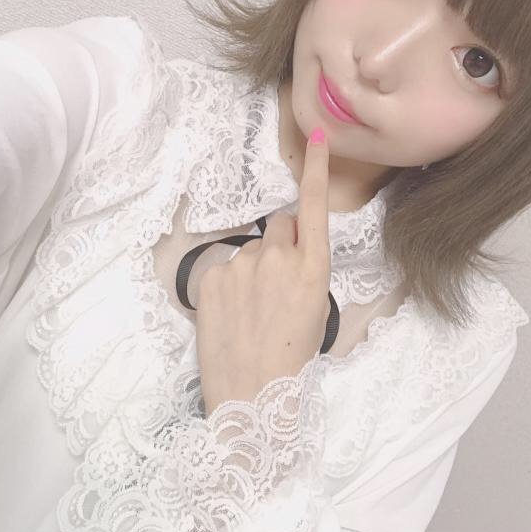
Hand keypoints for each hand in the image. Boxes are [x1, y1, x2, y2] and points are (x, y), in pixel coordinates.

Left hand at [195, 127, 331, 415]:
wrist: (252, 394)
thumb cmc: (293, 358)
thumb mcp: (315, 309)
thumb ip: (304, 270)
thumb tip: (285, 253)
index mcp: (312, 268)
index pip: (314, 207)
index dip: (317, 170)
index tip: (319, 138)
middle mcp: (277, 257)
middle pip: (278, 227)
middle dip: (280, 245)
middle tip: (277, 284)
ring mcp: (241, 265)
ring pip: (251, 251)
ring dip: (253, 269)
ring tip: (253, 309)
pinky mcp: (211, 277)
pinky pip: (225, 268)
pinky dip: (229, 284)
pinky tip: (233, 314)